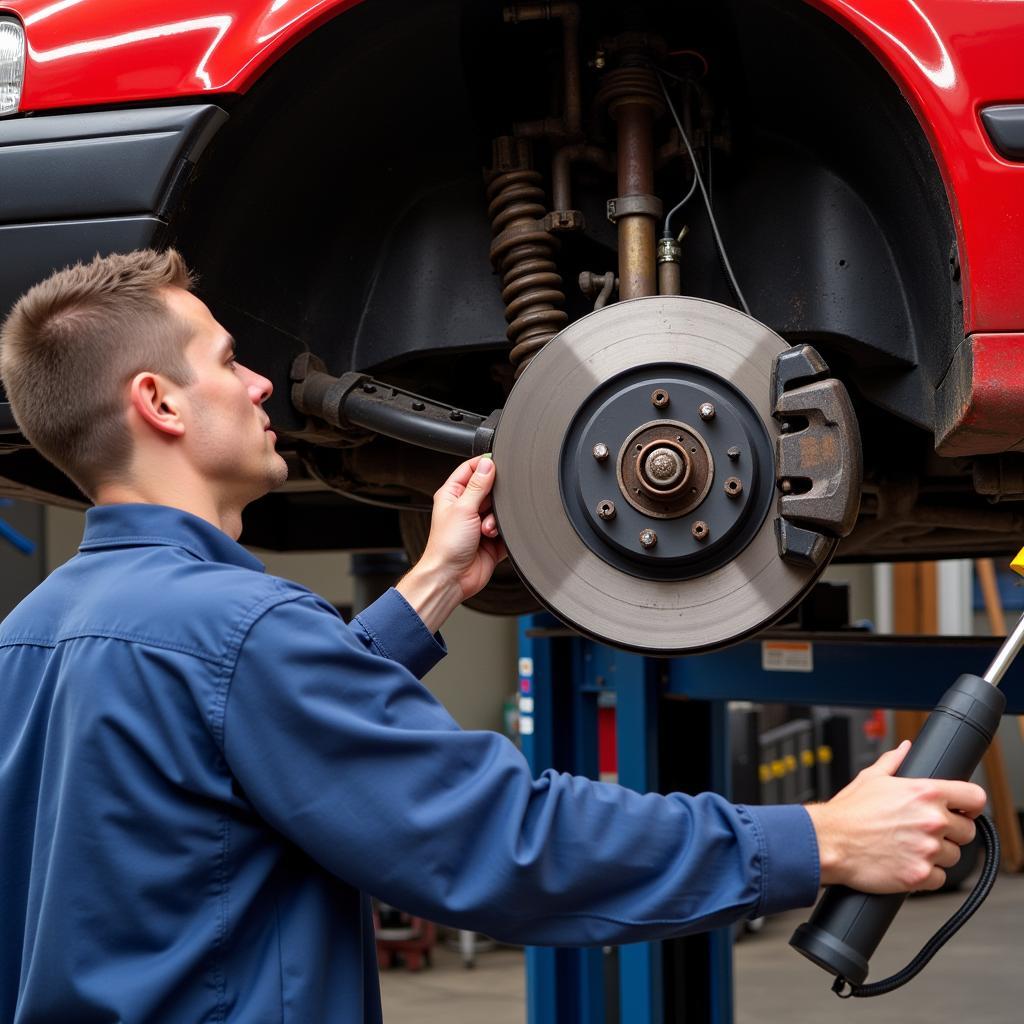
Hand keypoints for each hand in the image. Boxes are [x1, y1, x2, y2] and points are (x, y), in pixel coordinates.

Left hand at [395, 456, 507, 632]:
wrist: (451, 577)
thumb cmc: (446, 546)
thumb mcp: (463, 508)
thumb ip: (478, 485)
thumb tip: (488, 464)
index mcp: (452, 495)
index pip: (470, 469)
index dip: (484, 464)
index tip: (498, 463)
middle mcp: (465, 508)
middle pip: (489, 490)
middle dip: (494, 498)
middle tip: (490, 505)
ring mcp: (478, 524)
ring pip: (500, 510)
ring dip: (496, 519)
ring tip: (486, 529)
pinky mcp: (491, 540)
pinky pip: (506, 529)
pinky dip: (503, 533)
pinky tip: (492, 538)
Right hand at [805, 741, 986, 893]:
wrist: (829, 842)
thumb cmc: (848, 812)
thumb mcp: (870, 778)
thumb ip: (894, 761)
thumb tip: (905, 748)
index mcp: (925, 792)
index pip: (975, 798)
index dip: (970, 805)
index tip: (961, 811)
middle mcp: (932, 820)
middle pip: (967, 831)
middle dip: (950, 833)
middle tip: (925, 832)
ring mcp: (928, 849)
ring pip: (953, 857)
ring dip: (937, 855)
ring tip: (910, 848)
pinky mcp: (920, 875)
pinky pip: (939, 878)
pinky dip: (926, 875)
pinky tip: (906, 863)